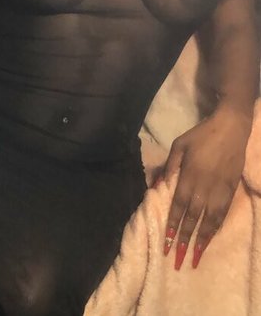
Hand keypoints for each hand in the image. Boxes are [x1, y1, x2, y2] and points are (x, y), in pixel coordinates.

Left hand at [162, 104, 251, 269]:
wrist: (230, 128)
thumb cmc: (201, 135)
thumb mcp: (179, 145)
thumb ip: (168, 166)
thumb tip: (157, 185)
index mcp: (189, 175)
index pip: (179, 206)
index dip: (173, 224)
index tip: (167, 242)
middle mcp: (204, 186)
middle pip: (193, 218)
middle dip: (184, 239)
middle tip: (177, 259)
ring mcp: (219, 190)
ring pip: (209, 220)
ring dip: (201, 239)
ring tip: (195, 257)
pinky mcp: (230, 190)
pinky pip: (222, 213)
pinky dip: (216, 228)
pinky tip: (210, 238)